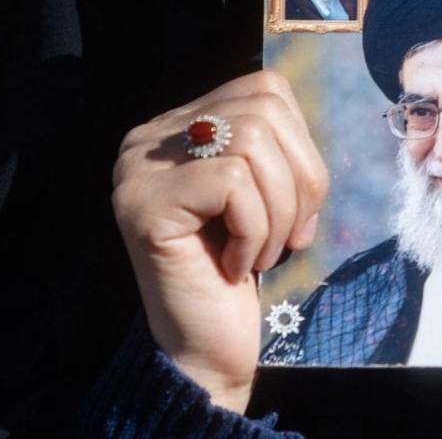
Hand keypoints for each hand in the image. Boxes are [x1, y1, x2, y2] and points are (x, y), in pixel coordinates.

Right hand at [111, 71, 329, 411]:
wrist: (206, 351)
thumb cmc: (242, 272)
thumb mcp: (267, 192)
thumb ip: (274, 145)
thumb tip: (303, 119)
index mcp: (179, 127)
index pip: (264, 90)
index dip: (303, 145)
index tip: (300, 207)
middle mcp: (148, 138)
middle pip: (263, 108)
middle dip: (301, 177)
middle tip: (292, 235)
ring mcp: (139, 168)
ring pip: (252, 141)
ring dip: (280, 209)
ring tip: (262, 253)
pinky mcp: (144, 202)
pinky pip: (234, 182)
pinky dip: (256, 228)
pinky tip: (238, 265)